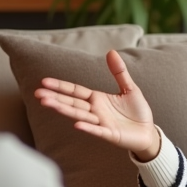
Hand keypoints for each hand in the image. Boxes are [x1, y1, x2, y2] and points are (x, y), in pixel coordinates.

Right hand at [34, 50, 160, 161]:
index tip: (44, 82)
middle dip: (55, 98)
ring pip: (79, 115)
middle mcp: (95, 111)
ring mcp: (101, 123)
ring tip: (48, 104)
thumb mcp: (129, 88)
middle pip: (72, 103)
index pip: (75, 91)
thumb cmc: (137, 111)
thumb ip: (119, 72)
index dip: (61, 86)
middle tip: (37, 94)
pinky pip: (97, 130)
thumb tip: (111, 51)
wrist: (148, 132)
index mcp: (97, 99)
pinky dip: (88, 128)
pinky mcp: (110, 134)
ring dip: (64, 110)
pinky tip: (77, 125)